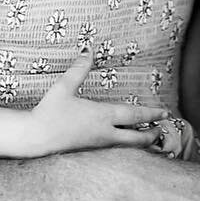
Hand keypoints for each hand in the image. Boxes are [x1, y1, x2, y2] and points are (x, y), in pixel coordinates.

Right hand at [26, 53, 168, 153]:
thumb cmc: (48, 112)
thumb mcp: (63, 87)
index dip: (152, 114)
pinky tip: (126, 143)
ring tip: (150, 137)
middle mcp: (104, 133)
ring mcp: (98, 145)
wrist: (33, 139)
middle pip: (137, 139)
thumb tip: (88, 49)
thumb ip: (78, 68)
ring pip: (127, 147)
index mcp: (102, 116)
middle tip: (161, 130)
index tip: (165, 113)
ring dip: (141, 142)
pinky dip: (127, 148)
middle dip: (152, 134)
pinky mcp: (90, 152)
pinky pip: (115, 150)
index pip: (135, 116)